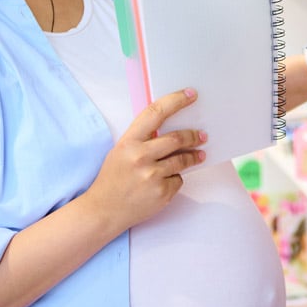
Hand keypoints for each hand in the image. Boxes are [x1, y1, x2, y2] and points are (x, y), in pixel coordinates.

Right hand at [83, 88, 205, 233]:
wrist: (103, 211)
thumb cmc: (113, 179)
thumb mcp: (121, 151)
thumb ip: (142, 139)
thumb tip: (171, 128)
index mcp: (128, 142)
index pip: (155, 113)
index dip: (176, 101)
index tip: (191, 95)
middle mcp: (140, 157)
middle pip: (176, 138)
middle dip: (193, 135)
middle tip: (202, 135)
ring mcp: (152, 176)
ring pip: (182, 160)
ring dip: (194, 157)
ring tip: (198, 155)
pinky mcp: (162, 193)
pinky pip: (178, 180)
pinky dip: (175, 179)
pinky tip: (165, 183)